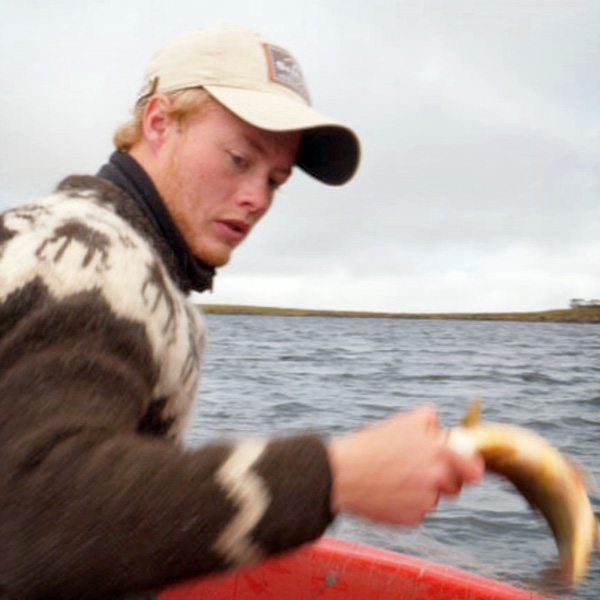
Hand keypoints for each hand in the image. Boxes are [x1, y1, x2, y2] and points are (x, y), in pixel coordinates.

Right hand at [327, 405, 483, 524]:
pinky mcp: (411, 519)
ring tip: (395, 478)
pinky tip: (388, 492)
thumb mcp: (402, 421)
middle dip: (443, 479)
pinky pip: (417, 512)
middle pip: (455, 486)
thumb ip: (429, 421)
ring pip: (433, 498)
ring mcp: (424, 501)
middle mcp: (436, 478)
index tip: (467, 469)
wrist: (343, 473)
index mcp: (438, 452)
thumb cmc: (370, 445)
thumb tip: (441, 428)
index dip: (470, 469)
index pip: (473, 469)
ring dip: (422, 491)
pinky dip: (406, 505)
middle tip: (420, 471)